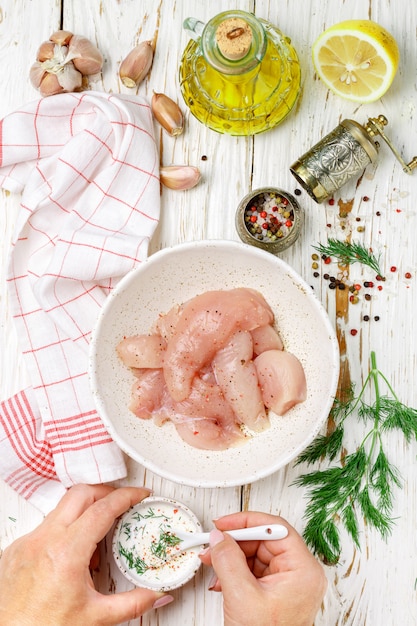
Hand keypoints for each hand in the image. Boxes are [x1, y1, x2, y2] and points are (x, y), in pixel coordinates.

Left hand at [0, 484, 173, 625]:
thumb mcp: (96, 618)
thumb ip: (132, 603)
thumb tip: (155, 596)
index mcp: (66, 552)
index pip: (102, 509)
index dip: (125, 496)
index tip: (138, 495)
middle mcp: (44, 541)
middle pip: (80, 494)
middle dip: (105, 493)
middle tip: (121, 503)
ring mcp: (27, 543)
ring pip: (61, 508)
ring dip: (83, 511)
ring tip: (98, 534)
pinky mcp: (16, 550)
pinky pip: (44, 526)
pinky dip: (63, 529)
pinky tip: (72, 553)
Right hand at [199, 511, 325, 625]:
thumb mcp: (241, 596)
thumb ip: (228, 560)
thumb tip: (218, 536)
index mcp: (303, 570)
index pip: (276, 529)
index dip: (247, 522)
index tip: (224, 523)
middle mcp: (300, 574)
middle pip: (265, 541)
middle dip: (235, 541)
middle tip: (212, 542)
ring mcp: (289, 584)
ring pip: (257, 555)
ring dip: (231, 558)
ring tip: (211, 562)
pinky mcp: (276, 594)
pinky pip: (254, 571)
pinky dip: (235, 572)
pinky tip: (220, 580)